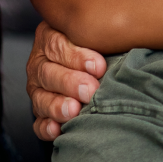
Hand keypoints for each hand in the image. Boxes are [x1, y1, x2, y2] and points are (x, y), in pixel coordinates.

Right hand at [27, 22, 105, 140]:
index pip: (57, 45)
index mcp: (50, 37)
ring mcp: (38, 89)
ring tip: (74, 110)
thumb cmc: (100, 46)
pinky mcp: (41, 112)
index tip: (99, 66)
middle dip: (69, 82)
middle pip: (48, 72)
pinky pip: (38, 122)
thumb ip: (102, 33)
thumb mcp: (96, 33)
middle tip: (90, 90)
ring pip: (41, 98)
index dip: (77, 56)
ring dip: (57, 106)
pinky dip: (46, 127)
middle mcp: (40, 63)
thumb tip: (124, 32)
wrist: (92, 67)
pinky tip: (57, 129)